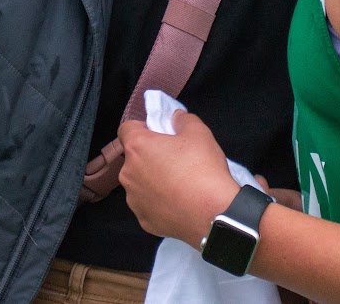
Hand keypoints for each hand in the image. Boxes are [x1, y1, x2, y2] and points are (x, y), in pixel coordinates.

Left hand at [118, 112, 237, 245]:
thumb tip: (174, 118)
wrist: (214, 213)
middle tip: (174, 159)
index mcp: (137, 147)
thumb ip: (182, 119)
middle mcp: (128, 174)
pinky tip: (177, 203)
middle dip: (149, 156)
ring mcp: (134, 200)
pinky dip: (158, 203)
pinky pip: (147, 205)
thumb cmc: (202, 168)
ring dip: (151, 180)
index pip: (126, 128)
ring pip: (139, 183)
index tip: (159, 133)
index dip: (142, 127)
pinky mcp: (144, 221)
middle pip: (133, 157)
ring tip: (177, 184)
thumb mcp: (198, 131)